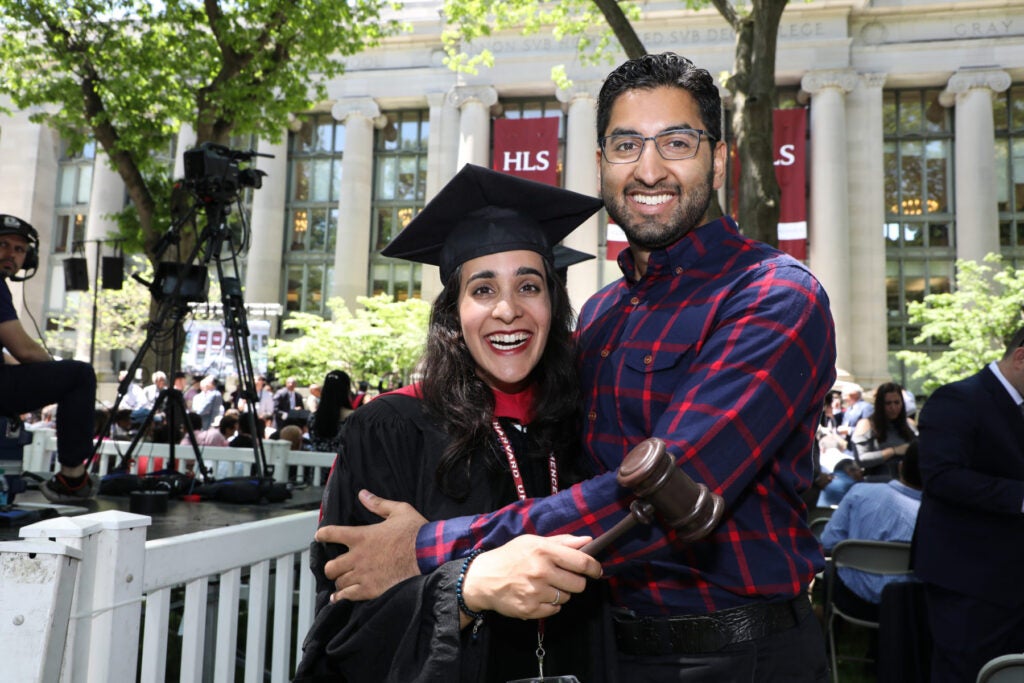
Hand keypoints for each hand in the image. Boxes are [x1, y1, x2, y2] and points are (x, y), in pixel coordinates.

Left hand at [315, 489, 426, 601]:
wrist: (429, 554)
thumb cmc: (416, 532)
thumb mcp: (399, 510)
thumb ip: (378, 504)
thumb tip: (363, 494)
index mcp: (361, 536)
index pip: (332, 534)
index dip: (323, 535)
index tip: (320, 537)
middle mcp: (358, 556)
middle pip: (330, 566)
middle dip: (331, 567)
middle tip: (336, 567)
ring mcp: (363, 574)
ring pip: (338, 582)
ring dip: (339, 581)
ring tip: (342, 581)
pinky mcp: (371, 589)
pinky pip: (348, 597)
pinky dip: (342, 597)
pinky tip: (340, 597)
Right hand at [461, 535, 602, 619]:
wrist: (483, 578)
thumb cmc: (510, 556)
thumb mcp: (533, 541)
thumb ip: (562, 541)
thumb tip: (587, 540)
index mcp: (544, 551)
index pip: (581, 562)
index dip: (594, 568)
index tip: (596, 570)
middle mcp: (541, 572)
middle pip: (578, 584)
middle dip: (575, 581)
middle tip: (563, 577)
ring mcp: (535, 592)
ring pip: (566, 598)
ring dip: (561, 593)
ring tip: (545, 586)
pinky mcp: (530, 610)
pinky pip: (554, 610)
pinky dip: (550, 605)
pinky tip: (538, 596)